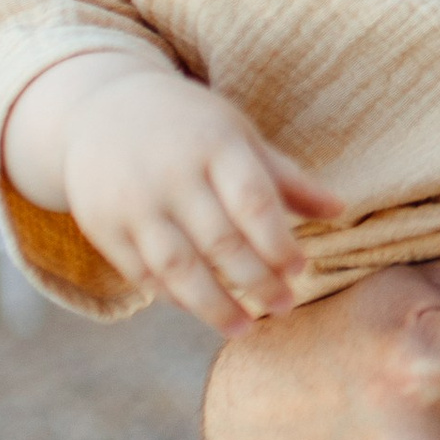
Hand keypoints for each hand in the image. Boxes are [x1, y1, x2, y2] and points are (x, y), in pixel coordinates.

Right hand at [55, 64, 337, 335]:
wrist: (99, 110)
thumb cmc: (188, 127)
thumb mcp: (237, 135)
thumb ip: (285, 177)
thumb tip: (340, 210)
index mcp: (214, 146)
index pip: (254, 203)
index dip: (279, 242)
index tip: (301, 270)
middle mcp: (172, 175)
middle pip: (220, 242)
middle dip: (256, 281)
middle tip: (284, 305)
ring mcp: (134, 203)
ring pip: (178, 267)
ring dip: (213, 305)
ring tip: (244, 328)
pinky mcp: (104, 227)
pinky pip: (143, 274)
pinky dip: (174, 298)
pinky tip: (201, 311)